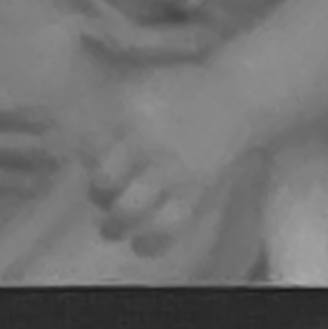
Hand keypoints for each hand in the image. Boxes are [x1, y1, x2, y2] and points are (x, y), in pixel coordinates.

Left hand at [83, 68, 254, 257]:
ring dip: (114, 225)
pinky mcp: (194, 192)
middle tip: (104, 197)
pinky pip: (164, 228)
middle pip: (104, 181)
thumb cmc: (189, 89)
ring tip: (113, 228)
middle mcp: (147, 139)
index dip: (88, 160)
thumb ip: (117, 112)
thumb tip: (87, 148)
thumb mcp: (147, 86)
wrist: (240, 94)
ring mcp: (171, 168)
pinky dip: (148, 243)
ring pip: (128, 210)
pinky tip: (141, 242)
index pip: (92, 147)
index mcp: (131, 109)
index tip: (93, 163)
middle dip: (99, 194)